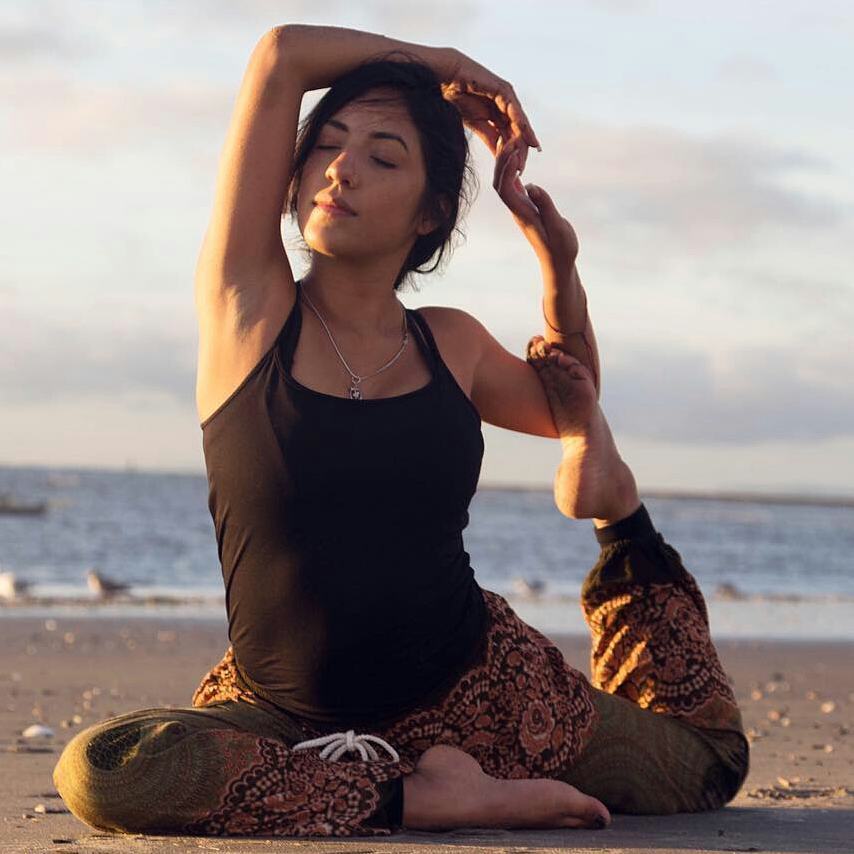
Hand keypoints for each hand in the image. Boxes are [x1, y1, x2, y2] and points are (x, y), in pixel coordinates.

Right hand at [439, 49, 540, 158]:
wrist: (447, 79)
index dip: (515, 153)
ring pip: (519, 122)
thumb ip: (490, 139)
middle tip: (523, 169)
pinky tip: (527, 137)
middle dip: (521, 150)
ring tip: (529, 155)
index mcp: (499, 113)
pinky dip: (522, 124)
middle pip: (518, 131)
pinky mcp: (503, 90)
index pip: (511, 136)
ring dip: (524, 139)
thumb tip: (498, 157)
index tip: (518, 171)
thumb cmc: (458, 98)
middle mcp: (506, 105)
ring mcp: (506, 97)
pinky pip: (514, 110)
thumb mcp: (477, 125)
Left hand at [495, 141, 578, 269]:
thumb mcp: (557, 226)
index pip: (505, 189)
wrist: (558, 263)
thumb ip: (545, 206)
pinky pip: (515, 187)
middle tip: (509, 139)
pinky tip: (517, 159)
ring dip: (505, 163)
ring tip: (510, 143)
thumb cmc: (561, 248)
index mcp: (523, 214)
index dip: (506, 169)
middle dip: (501, 161)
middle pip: (500, 184)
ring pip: (505, 184)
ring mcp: (521, 209)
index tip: (514, 150)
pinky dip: (514, 171)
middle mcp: (518, 210)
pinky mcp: (527, 209)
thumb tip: (531, 186)